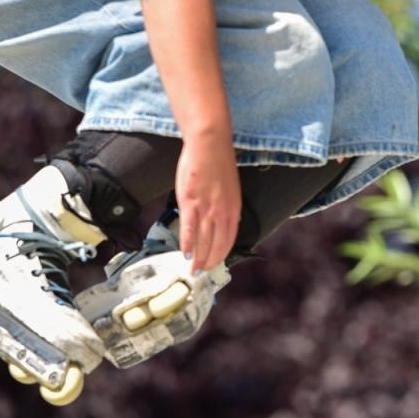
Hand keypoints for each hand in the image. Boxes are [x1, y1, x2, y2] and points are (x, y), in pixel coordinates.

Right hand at [174, 129, 239, 271]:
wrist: (210, 145)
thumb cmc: (219, 163)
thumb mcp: (230, 189)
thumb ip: (227, 207)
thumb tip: (224, 222)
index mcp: (234, 209)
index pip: (229, 240)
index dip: (221, 255)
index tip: (214, 264)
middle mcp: (222, 212)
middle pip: (216, 245)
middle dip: (209, 262)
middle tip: (202, 273)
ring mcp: (206, 209)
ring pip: (203, 241)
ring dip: (198, 258)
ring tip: (193, 269)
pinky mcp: (191, 202)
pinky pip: (189, 229)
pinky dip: (187, 243)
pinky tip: (184, 253)